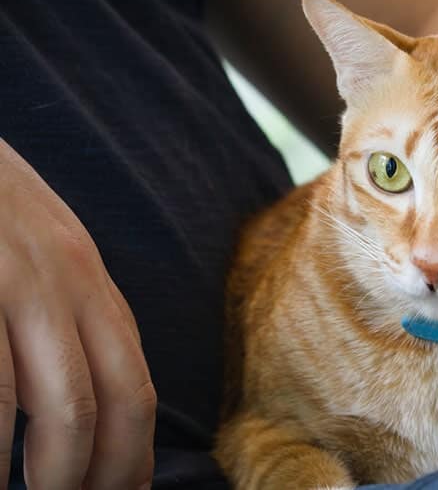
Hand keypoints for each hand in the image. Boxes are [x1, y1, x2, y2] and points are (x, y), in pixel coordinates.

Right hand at [0, 139, 155, 488]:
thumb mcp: (41, 251)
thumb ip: (67, 310)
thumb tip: (77, 395)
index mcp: (88, 280)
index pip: (135, 382)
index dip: (135, 452)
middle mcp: (69, 284)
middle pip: (114, 402)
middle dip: (101, 474)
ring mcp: (21, 285)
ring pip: (64, 406)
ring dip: (55, 473)